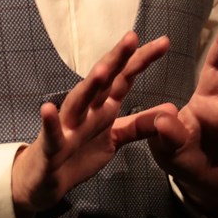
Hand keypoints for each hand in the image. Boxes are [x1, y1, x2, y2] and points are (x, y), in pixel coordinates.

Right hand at [12, 31, 169, 215]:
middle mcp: (86, 109)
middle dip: (117, 59)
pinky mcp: (52, 146)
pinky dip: (50, 121)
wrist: (45, 179)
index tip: (164, 42)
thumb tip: (171, 109)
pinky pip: (51, 133)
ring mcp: (68, 125)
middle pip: (103, 80)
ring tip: (101, 70)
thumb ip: (139, 125)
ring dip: (88, 86)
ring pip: (79, 101)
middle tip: (132, 38)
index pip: (124, 77)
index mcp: (103, 106)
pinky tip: (47, 108)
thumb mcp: (115, 139)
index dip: (142, 60)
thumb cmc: (78, 152)